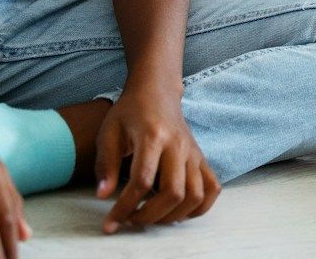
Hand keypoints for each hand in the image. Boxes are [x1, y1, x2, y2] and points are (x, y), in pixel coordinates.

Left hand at [93, 82, 219, 232]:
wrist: (157, 91)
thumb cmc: (130, 112)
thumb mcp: (109, 132)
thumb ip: (105, 164)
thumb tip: (103, 197)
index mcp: (153, 136)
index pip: (142, 180)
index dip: (125, 207)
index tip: (110, 223)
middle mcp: (178, 145)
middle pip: (173, 192)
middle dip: (150, 216)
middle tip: (131, 220)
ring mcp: (193, 152)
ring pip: (195, 195)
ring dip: (173, 216)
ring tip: (152, 217)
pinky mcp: (201, 158)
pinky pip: (212, 188)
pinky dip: (199, 207)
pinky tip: (178, 211)